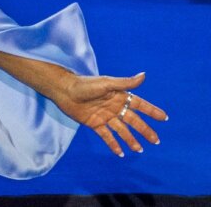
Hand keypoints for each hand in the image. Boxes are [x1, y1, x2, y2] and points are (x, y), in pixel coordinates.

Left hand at [51, 72, 166, 155]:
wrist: (63, 91)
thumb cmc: (84, 84)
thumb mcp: (106, 83)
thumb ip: (125, 83)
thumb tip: (144, 75)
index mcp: (119, 96)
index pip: (139, 105)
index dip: (151, 111)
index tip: (164, 118)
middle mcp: (114, 107)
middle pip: (133, 121)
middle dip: (145, 130)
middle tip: (156, 141)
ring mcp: (105, 116)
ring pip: (122, 131)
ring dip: (131, 140)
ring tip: (140, 150)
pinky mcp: (94, 123)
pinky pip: (106, 136)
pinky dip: (114, 144)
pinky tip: (121, 153)